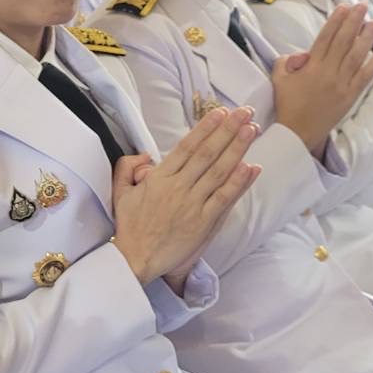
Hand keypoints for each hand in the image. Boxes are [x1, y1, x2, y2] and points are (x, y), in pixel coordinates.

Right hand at [111, 106, 261, 285]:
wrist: (135, 260)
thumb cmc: (130, 228)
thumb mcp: (120, 194)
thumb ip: (127, 168)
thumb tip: (144, 156)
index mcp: (158, 179)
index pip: (186, 147)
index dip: (205, 128)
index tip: (220, 113)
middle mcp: (177, 188)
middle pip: (207, 153)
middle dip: (227, 130)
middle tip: (244, 112)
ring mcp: (192, 205)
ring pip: (218, 171)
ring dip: (237, 148)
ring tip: (251, 129)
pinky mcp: (203, 223)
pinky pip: (223, 198)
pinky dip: (238, 182)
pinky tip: (251, 167)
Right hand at [271, 3, 372, 152]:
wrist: (297, 132)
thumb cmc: (287, 104)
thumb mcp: (278, 79)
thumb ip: (286, 61)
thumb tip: (301, 53)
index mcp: (311, 67)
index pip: (325, 38)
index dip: (335, 21)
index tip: (344, 7)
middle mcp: (327, 72)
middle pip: (343, 42)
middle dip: (353, 22)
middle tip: (362, 6)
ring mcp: (341, 84)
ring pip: (356, 56)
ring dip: (366, 38)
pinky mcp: (350, 96)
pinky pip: (364, 77)